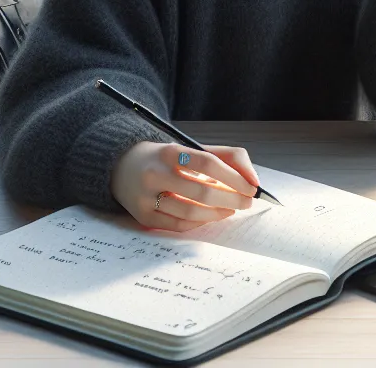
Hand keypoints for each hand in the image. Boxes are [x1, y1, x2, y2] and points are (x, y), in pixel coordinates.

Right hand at [110, 141, 260, 230]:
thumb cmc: (165, 159)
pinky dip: (199, 222)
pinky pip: (178, 225)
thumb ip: (226, 157)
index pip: (208, 163)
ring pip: (191, 213)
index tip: (251, 186)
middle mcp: (155, 174)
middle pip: (202, 192)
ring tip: (230, 209)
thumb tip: (253, 179)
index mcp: (169, 152)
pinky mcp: (143, 216)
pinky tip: (210, 215)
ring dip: (218, 213)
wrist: (122, 167)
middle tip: (246, 202)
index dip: (234, 177)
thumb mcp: (190, 149)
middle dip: (232, 199)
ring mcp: (147, 197)